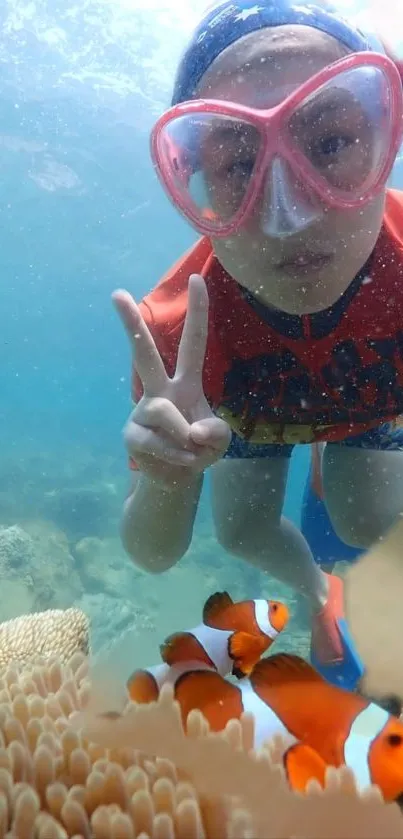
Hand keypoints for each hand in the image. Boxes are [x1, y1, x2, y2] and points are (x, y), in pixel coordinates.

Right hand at [112, 274, 231, 485]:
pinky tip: (182, 461)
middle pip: (144, 353)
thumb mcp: (221, 441)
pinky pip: (158, 440)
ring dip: (184, 436)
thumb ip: (217, 432)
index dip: (198, 313)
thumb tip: (192, 431)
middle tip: (116, 293)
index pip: (192, 343)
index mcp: (185, 382)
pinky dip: (178, 455)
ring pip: (163, 410)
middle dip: (131, 323)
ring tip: (191, 451)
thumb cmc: (199, 449)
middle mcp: (160, 390)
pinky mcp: (131, 434)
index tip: (197, 279)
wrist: (177, 478)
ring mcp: (143, 411)